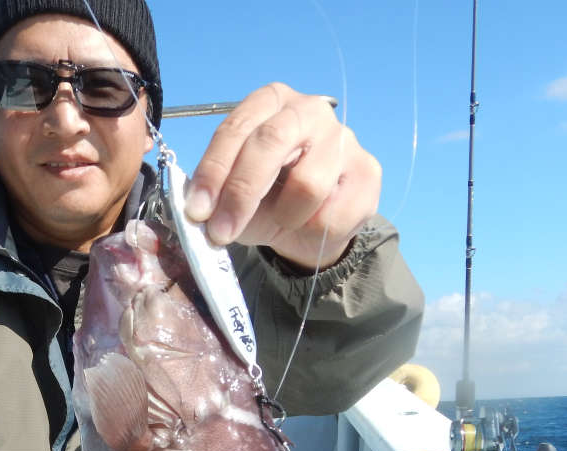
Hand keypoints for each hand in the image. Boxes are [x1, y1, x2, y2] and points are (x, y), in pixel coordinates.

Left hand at [183, 83, 380, 270]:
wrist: (311, 224)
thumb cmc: (266, 200)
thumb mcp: (232, 195)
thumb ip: (216, 197)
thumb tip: (199, 213)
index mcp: (269, 102)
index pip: (237, 129)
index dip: (214, 171)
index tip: (197, 210)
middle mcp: (309, 110)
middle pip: (271, 142)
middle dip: (241, 192)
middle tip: (221, 231)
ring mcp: (344, 138)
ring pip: (307, 185)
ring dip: (285, 217)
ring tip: (283, 220)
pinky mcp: (368, 171)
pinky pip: (333, 215)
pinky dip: (312, 232)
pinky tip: (310, 224)